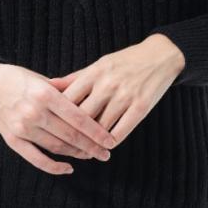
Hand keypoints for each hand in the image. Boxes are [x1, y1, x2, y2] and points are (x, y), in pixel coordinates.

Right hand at [0, 63, 116, 176]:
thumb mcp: (43, 79)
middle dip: (91, 146)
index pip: (78, 117)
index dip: (96, 131)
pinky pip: (36, 158)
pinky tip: (68, 168)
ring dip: (76, 154)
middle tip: (106, 153)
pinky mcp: (12, 140)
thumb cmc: (19, 79)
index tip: (110, 140)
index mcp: (45, 94)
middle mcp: (34, 111)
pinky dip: (53, 166)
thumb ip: (66, 91)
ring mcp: (22, 128)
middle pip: (70, 135)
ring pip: (56, 147)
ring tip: (91, 156)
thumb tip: (94, 101)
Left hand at [49, 34, 185, 144]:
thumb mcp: (98, 65)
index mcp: (94, 73)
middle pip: (82, 116)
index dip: (58, 117)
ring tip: (84, 152)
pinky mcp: (141, 106)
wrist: (160, 56)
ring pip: (101, 127)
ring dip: (91, 143)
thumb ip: (74, 78)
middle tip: (66, 147)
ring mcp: (125, 95)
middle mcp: (108, 84)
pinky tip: (105, 147)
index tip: (52, 129)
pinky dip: (111, 142)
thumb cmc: (124, 62)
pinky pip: (121, 131)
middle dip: (73, 134)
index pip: (68, 100)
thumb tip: (48, 86)